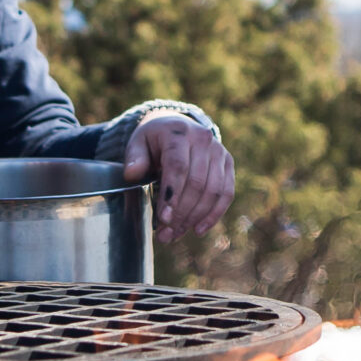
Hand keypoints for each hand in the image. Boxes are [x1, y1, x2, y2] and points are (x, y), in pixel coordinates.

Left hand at [122, 117, 234, 244]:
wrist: (176, 126)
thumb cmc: (153, 140)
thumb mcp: (138, 143)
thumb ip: (134, 158)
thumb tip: (132, 174)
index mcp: (178, 133)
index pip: (178, 167)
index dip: (172, 195)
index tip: (163, 219)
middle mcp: (203, 139)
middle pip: (197, 183)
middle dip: (182, 213)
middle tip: (165, 234)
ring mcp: (219, 151)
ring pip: (213, 191)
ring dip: (195, 218)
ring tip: (176, 234)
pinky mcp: (228, 163)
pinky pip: (226, 193)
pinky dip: (214, 214)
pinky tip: (198, 230)